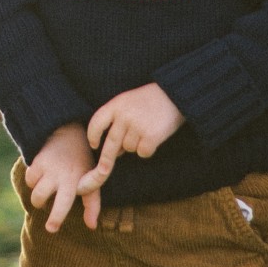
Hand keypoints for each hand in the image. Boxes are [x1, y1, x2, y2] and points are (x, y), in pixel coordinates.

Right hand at [24, 124, 102, 233]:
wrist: (71, 133)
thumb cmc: (83, 163)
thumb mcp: (92, 181)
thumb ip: (92, 204)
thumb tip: (92, 226)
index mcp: (74, 181)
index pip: (64, 202)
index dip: (56, 216)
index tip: (50, 228)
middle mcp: (59, 174)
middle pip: (40, 198)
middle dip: (40, 204)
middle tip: (47, 201)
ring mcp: (46, 166)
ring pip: (33, 190)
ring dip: (37, 193)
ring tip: (46, 187)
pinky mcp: (37, 159)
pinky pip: (29, 178)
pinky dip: (33, 180)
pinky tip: (42, 174)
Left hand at [79, 82, 185, 196]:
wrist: (174, 95)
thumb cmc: (149, 100)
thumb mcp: (128, 102)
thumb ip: (117, 121)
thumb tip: (115, 152)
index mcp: (116, 104)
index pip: (97, 123)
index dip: (93, 136)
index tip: (94, 145)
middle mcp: (124, 115)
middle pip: (111, 143)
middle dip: (105, 160)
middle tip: (102, 171)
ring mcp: (137, 126)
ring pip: (128, 148)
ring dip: (135, 146)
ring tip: (146, 129)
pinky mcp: (150, 136)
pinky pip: (142, 153)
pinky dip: (148, 149)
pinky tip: (155, 136)